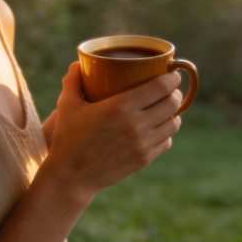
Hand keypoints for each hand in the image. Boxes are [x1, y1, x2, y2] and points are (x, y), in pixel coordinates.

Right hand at [40, 61, 182, 198]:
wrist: (71, 176)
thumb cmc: (68, 138)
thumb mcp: (67, 106)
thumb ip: (73, 81)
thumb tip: (77, 64)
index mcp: (121, 107)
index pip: (160, 86)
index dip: (171, 78)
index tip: (172, 74)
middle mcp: (136, 125)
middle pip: (172, 103)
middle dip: (175, 93)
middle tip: (170, 89)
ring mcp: (143, 144)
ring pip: (174, 124)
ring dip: (173, 113)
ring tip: (166, 108)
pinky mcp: (144, 160)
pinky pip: (166, 141)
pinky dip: (166, 132)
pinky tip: (158, 128)